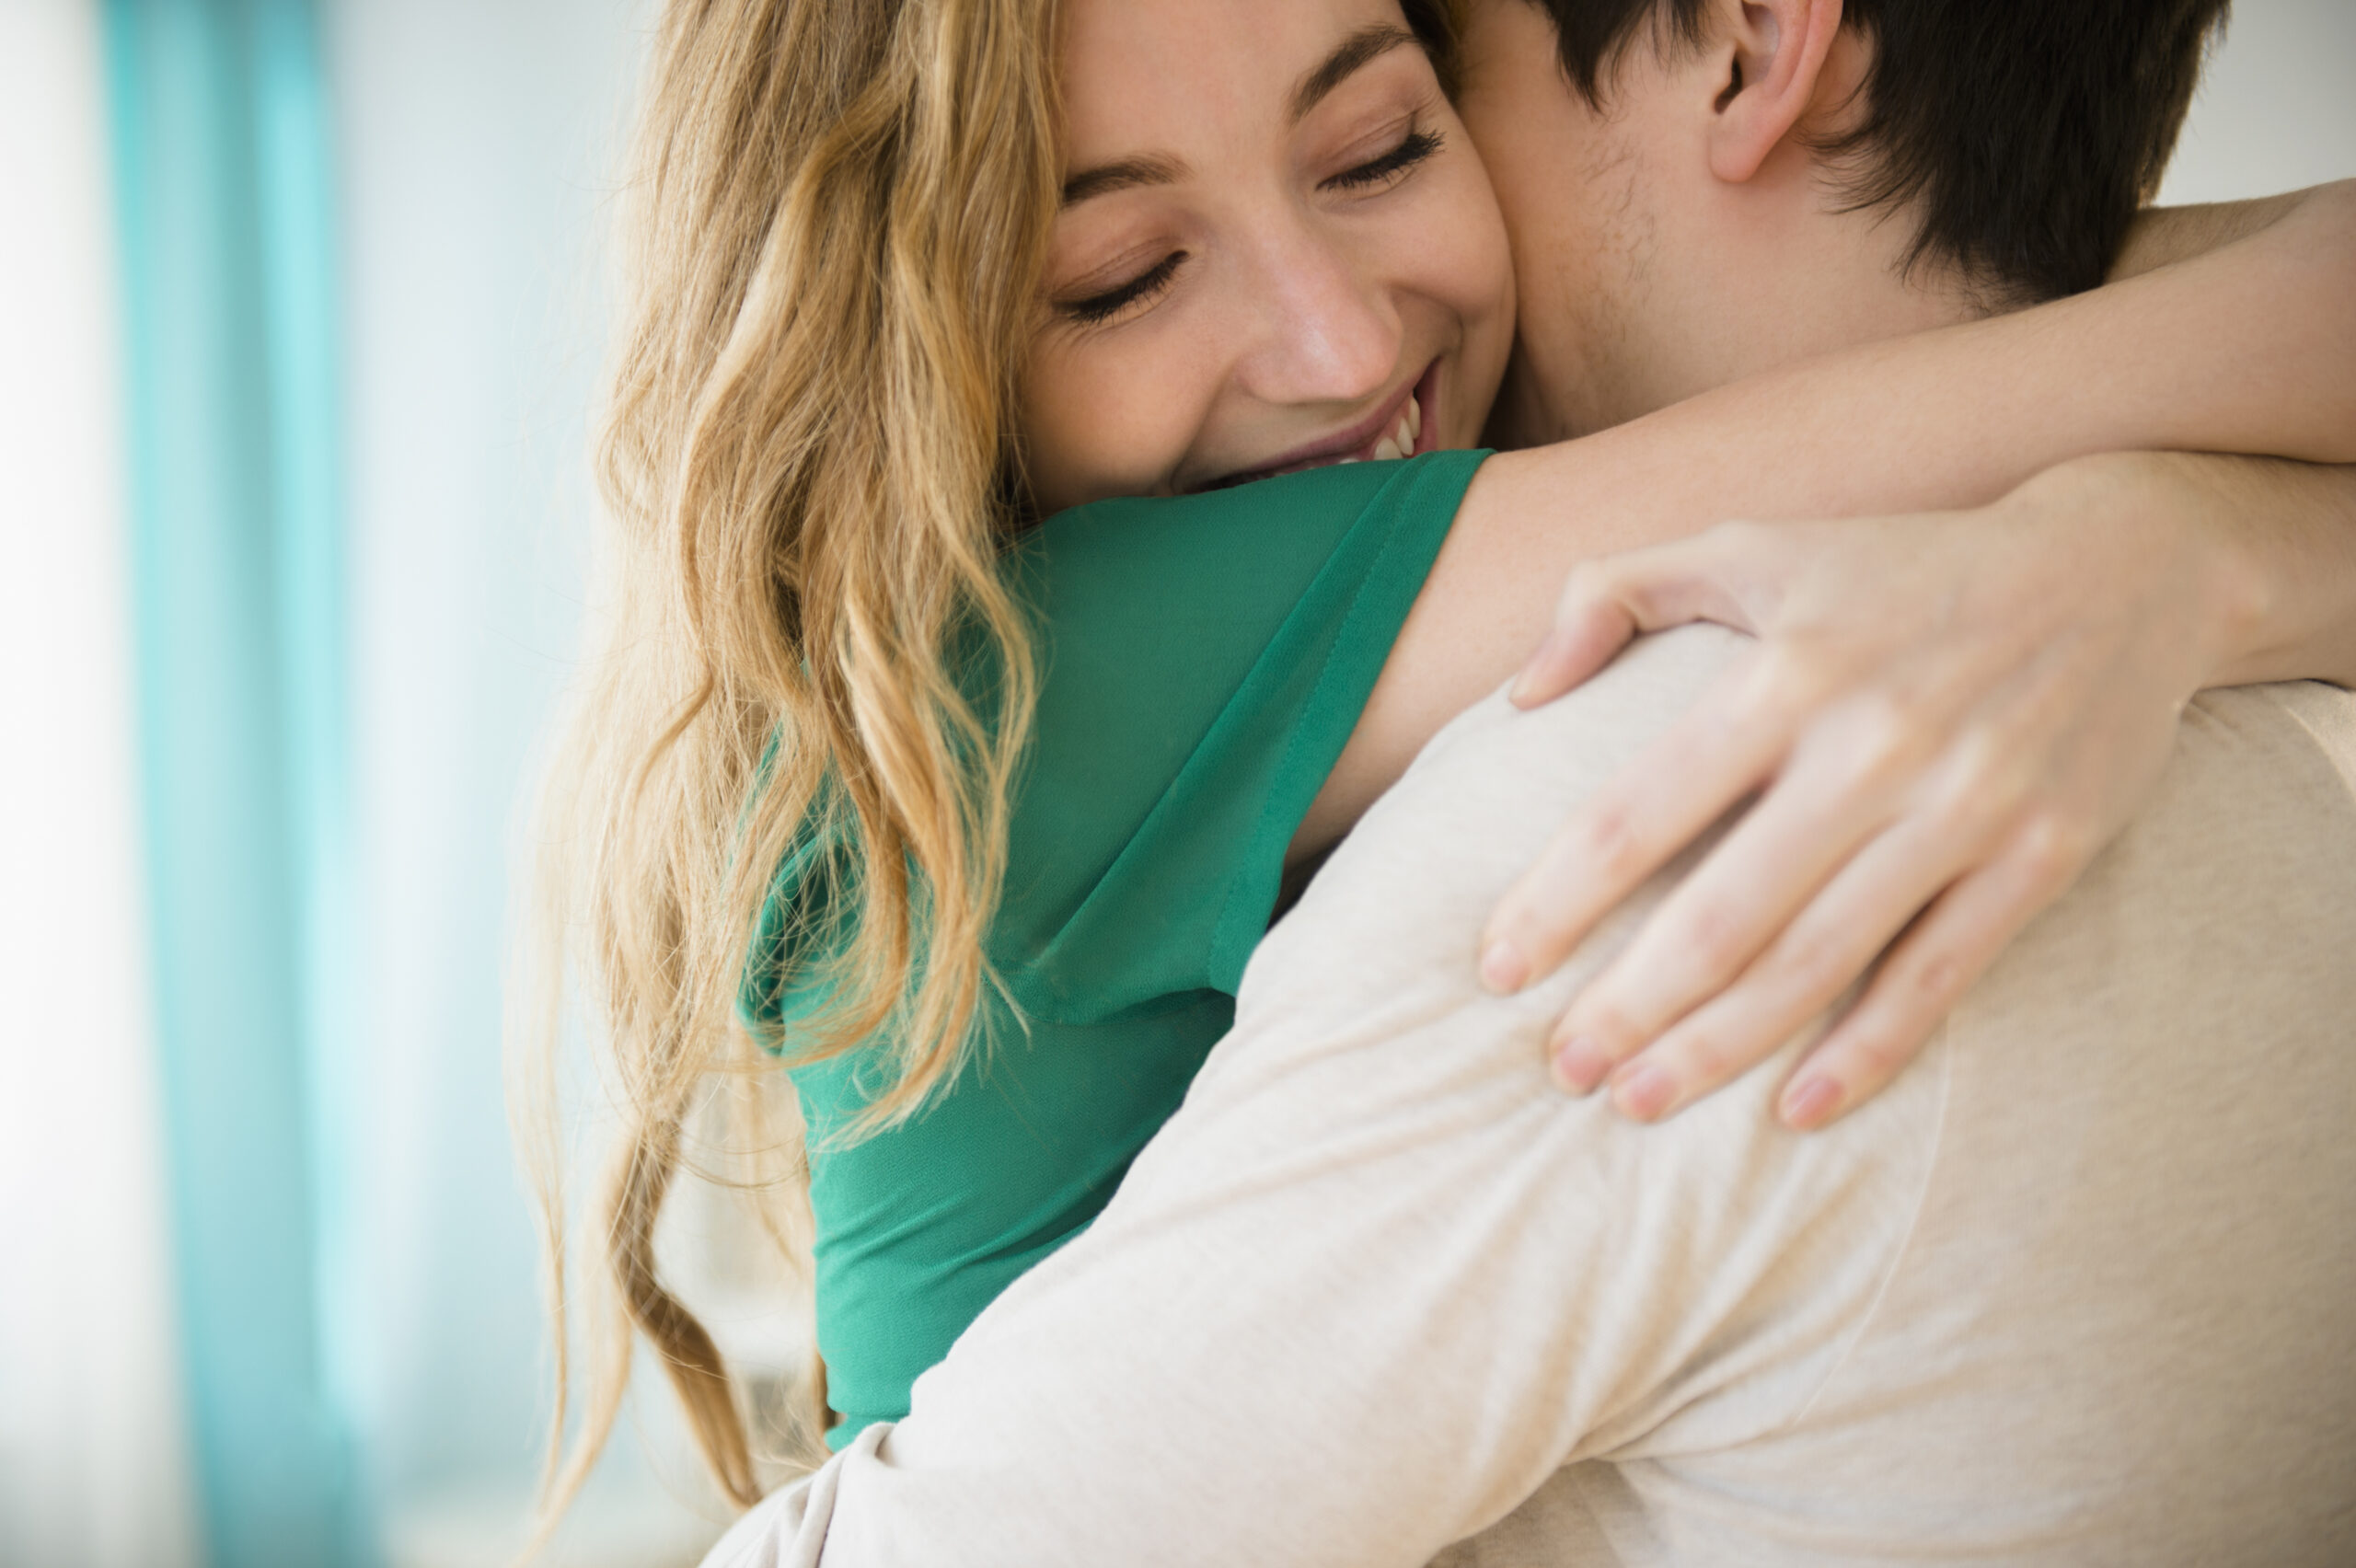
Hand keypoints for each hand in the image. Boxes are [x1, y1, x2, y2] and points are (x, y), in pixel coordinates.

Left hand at [1477, 455, 2261, 1128]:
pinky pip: (1937, 978)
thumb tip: (1518, 695)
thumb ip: (1615, 592)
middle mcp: (1869, 745)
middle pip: (1719, 915)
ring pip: (1816, 962)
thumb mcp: (1755, 543)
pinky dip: (1867, 1055)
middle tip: (1562, 1070)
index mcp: (1783, 673)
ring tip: (1638, 1103)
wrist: (2126, 568)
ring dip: (1719, 1048)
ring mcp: (1962, 808)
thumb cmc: (1902, 568)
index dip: (1556, 902)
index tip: (1496, 968)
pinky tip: (1795, 1111)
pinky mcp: (2040, 857)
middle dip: (1627, 1008)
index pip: (1635, 812)